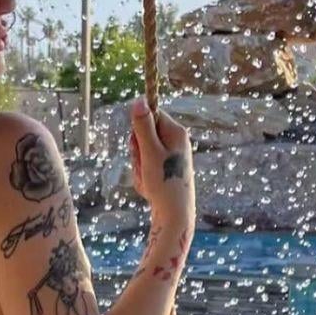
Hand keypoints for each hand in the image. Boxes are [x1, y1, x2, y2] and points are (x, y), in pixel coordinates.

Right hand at [129, 98, 195, 235]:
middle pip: (145, 134)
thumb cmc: (164, 183)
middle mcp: (177, 140)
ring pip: (143, 151)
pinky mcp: (168, 167)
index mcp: (176, 132)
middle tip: (145, 167)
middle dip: (138, 150)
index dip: (138, 130)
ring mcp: (172, 154)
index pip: (150, 115)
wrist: (175, 214)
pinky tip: (150, 186)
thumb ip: (143, 127)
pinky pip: (147, 164)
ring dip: (139, 165)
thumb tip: (138, 100)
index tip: (140, 146)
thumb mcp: (149, 153)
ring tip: (148, 179)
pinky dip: (144, 175)